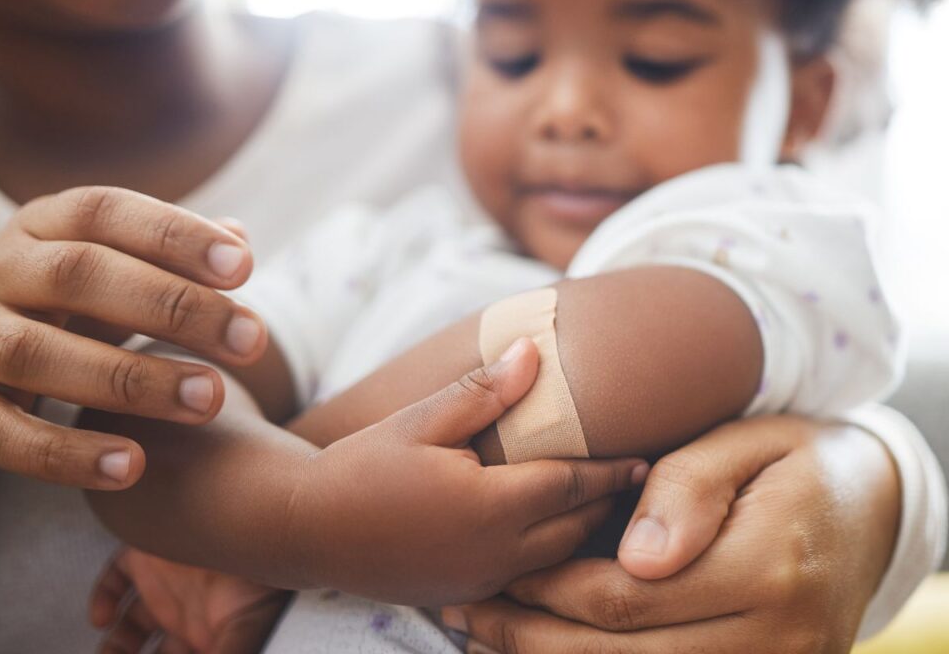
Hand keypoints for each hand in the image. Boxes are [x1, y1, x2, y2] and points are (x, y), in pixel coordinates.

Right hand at [0, 187, 267, 488]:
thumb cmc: (65, 307)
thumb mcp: (116, 273)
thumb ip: (173, 258)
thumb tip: (238, 238)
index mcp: (42, 226)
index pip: (106, 211)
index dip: (175, 235)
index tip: (244, 267)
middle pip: (80, 274)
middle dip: (174, 307)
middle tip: (250, 340)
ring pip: (36, 353)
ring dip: (131, 380)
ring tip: (211, 400)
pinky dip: (64, 452)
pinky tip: (133, 464)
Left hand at [90, 547, 284, 653]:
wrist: (257, 524)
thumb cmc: (264, 577)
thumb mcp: (244, 632)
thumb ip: (225, 652)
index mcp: (209, 633)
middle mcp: (189, 612)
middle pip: (150, 650)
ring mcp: (169, 583)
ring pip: (129, 622)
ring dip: (112, 645)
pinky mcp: (150, 553)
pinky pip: (117, 577)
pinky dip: (103, 598)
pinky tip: (102, 619)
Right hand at [291, 339, 649, 606]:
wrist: (304, 529)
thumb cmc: (362, 466)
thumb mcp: (421, 420)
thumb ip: (483, 393)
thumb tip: (533, 353)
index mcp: (491, 506)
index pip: (573, 485)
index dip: (612, 469)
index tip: (645, 456)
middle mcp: (495, 552)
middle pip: (575, 527)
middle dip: (607, 502)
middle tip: (637, 477)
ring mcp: (480, 580)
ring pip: (556, 558)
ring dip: (582, 529)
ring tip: (603, 500)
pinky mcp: (464, 595)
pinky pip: (526, 576)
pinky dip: (549, 552)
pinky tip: (550, 530)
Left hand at [443, 415, 900, 652]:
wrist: (876, 507)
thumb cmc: (794, 460)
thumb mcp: (747, 443)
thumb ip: (690, 490)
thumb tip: (636, 559)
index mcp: (768, 568)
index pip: (626, 599)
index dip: (549, 591)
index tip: (497, 568)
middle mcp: (780, 638)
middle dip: (531, 641)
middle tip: (465, 615)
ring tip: (489, 642)